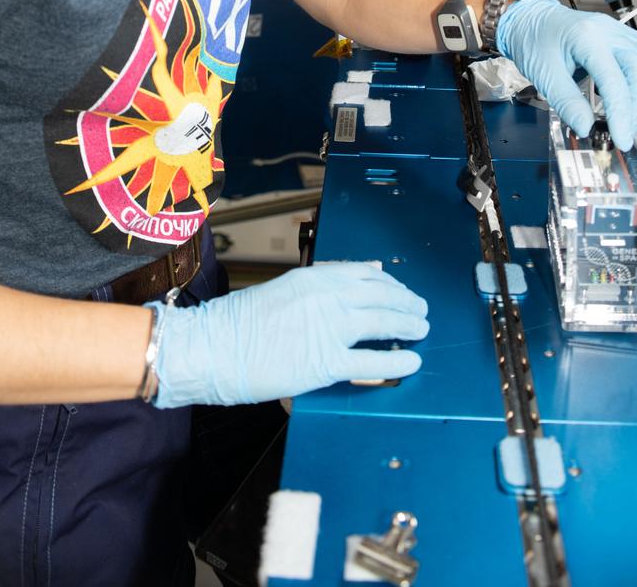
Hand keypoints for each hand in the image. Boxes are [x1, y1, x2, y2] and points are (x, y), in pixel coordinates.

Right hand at [150, 261, 428, 408]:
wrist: (214, 346)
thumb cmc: (239, 323)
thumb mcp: (283, 290)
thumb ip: (316, 290)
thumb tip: (346, 290)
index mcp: (315, 277)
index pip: (366, 275)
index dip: (390, 284)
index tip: (400, 290)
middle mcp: (328, 298)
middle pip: (382, 297)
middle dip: (406, 304)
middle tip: (420, 310)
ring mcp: (330, 329)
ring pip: (384, 323)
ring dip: (409, 326)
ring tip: (422, 331)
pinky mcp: (326, 362)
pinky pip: (374, 361)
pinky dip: (398, 361)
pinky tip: (411, 363)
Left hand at [496, 0, 636, 150]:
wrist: (530, 19)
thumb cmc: (534, 42)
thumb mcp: (543, 74)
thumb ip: (566, 101)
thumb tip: (586, 129)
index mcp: (585, 37)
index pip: (613, 78)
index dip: (621, 112)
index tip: (622, 139)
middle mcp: (607, 30)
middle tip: (633, 132)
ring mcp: (618, 30)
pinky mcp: (623, 36)